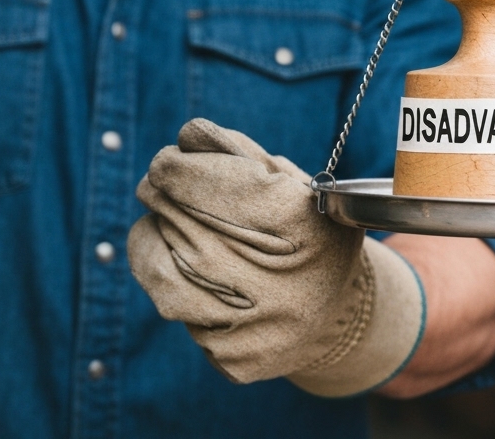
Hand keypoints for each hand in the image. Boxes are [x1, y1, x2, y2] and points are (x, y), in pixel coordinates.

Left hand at [127, 119, 425, 396]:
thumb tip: (185, 137)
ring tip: (175, 231)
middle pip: (169, 215)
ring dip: (155, 239)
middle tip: (166, 190)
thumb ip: (233, 150)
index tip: (169, 163)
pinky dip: (177, 287)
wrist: (339, 315)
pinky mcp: (233, 358)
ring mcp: (249, 324)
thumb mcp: (285, 180)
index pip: (184, 178)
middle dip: (161, 195)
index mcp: (289, 218)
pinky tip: (204, 279)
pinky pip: (174, 310)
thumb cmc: (303, 230)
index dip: (169, 165)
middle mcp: (268, 276)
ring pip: (155, 266)